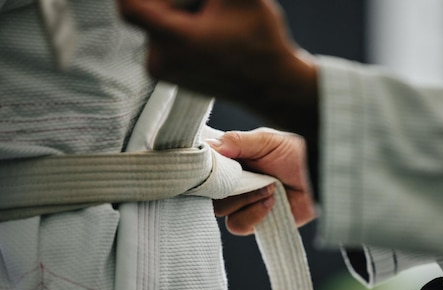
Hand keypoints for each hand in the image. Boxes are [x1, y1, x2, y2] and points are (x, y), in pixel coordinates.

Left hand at [118, 0, 317, 134]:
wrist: (271, 85)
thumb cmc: (260, 41)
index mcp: (176, 41)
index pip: (128, 4)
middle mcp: (160, 60)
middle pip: (147, 8)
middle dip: (177, 0)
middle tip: (209, 6)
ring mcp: (161, 71)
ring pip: (155, 23)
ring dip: (179, 13)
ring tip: (211, 21)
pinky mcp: (166, 74)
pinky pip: (161, 39)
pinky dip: (179, 29)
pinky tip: (208, 35)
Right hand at [211, 128, 315, 234]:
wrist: (323, 176)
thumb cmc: (298, 154)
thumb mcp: (267, 140)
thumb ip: (236, 141)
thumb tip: (209, 147)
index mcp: (233, 161)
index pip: (204, 169)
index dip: (204, 169)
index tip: (210, 165)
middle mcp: (235, 183)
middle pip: (208, 193)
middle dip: (224, 186)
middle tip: (246, 176)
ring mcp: (245, 203)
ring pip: (221, 210)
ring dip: (243, 199)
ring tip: (269, 187)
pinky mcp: (257, 222)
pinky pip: (238, 225)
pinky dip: (252, 214)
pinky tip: (271, 202)